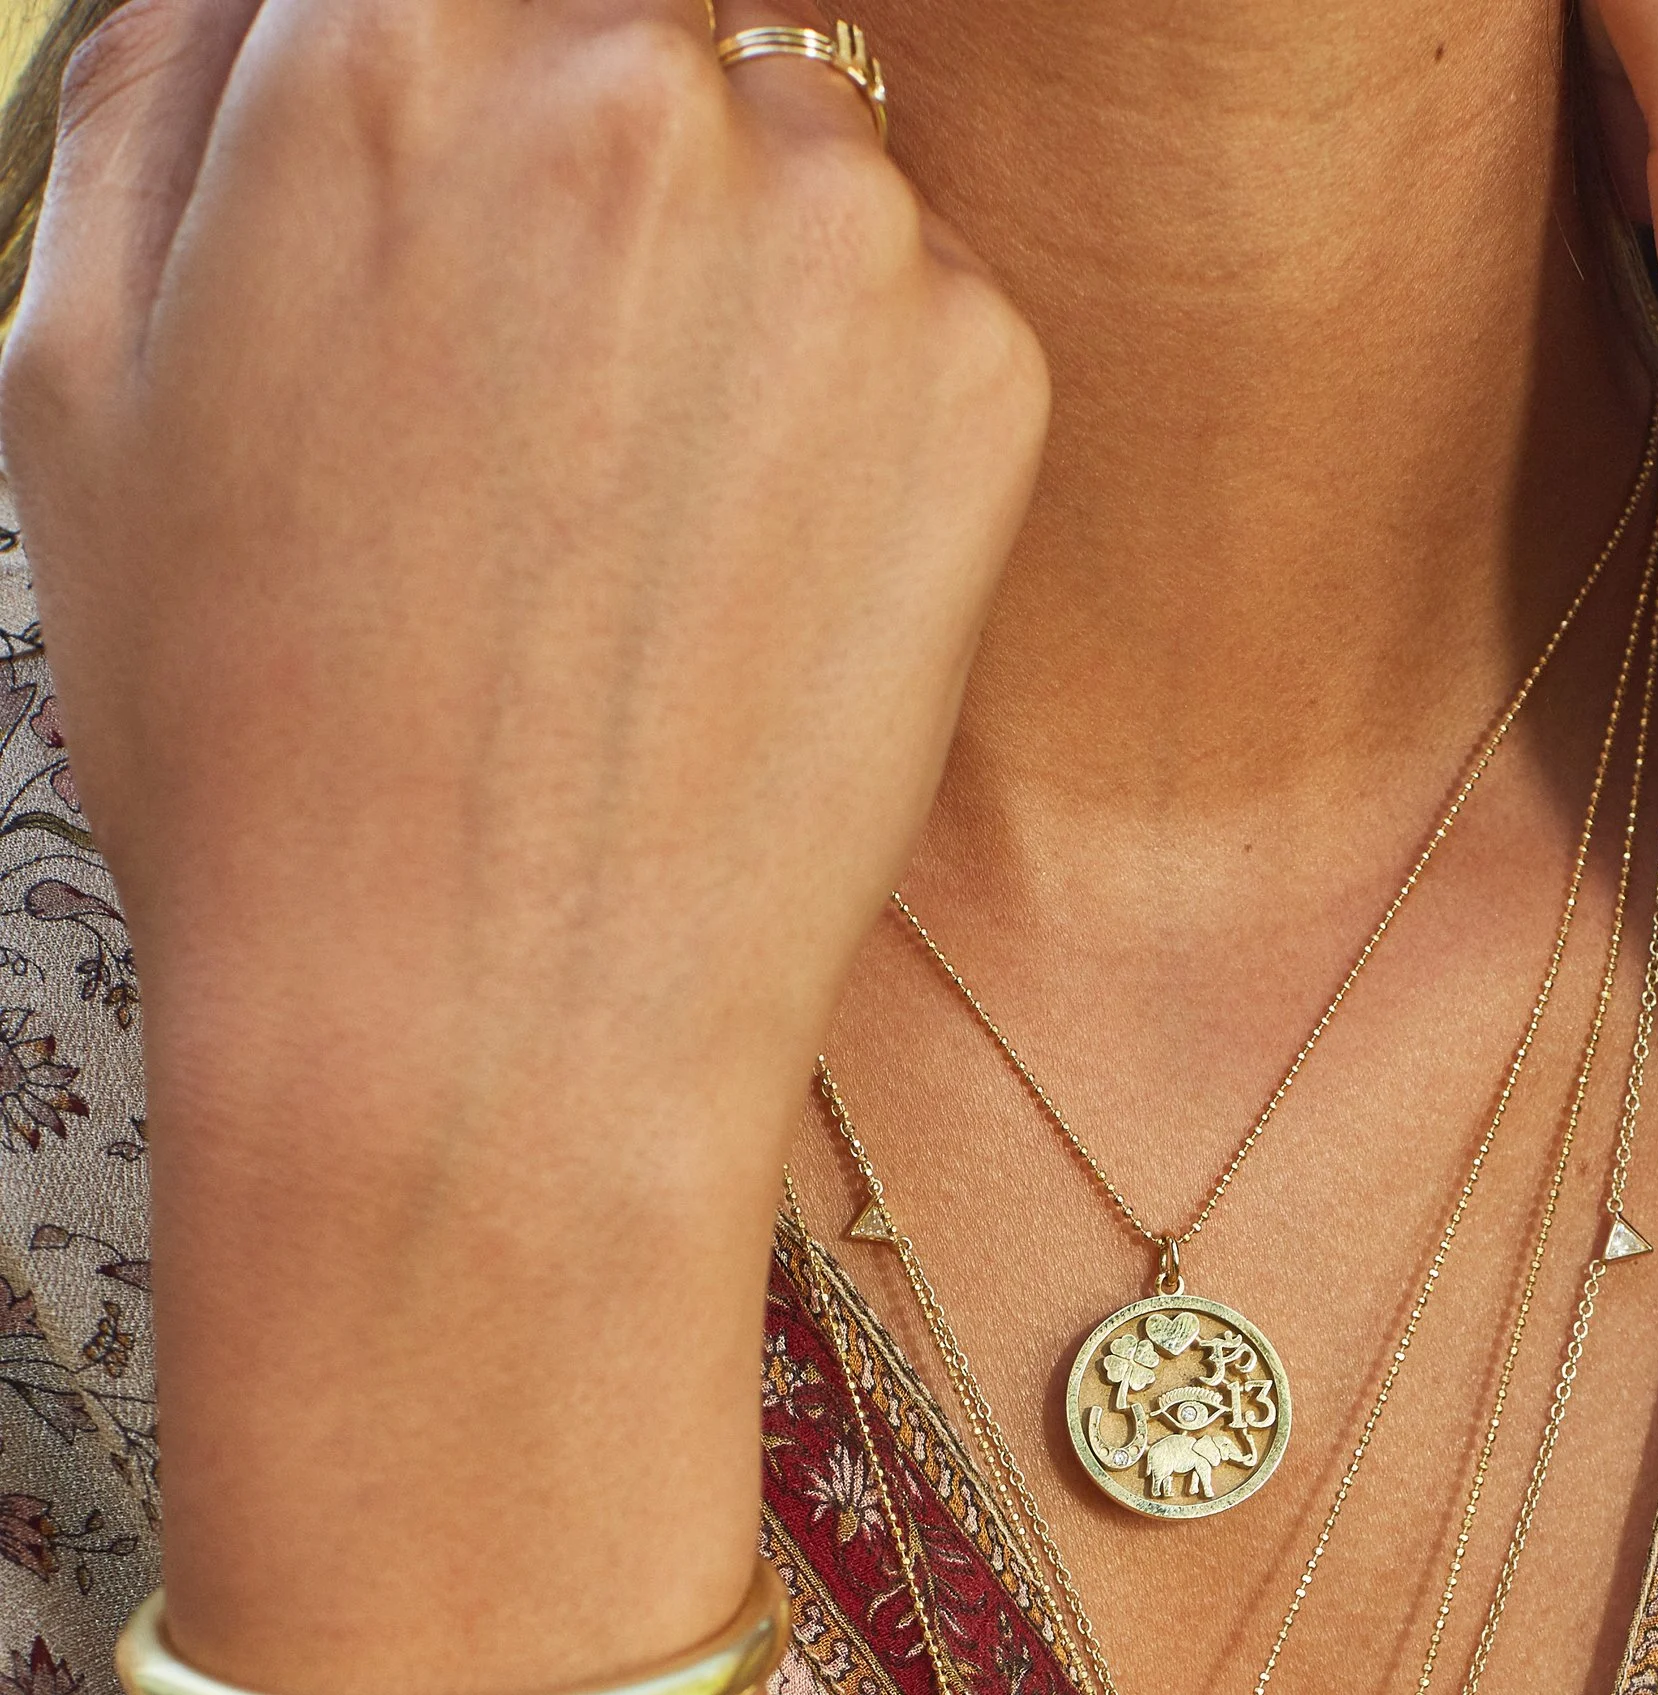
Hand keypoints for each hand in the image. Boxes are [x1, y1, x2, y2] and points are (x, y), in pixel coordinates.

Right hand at [2, 0, 1045, 1686]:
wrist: (474, 1044)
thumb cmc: (254, 746)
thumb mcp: (82, 373)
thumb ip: (172, 80)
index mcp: (371, 33)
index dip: (474, 84)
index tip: (488, 247)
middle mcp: (618, 78)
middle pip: (640, 17)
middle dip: (599, 165)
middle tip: (559, 408)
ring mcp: (829, 224)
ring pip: (797, 149)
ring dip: (738, 281)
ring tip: (643, 532)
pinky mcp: (983, 376)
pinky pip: (926, 311)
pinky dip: (860, 416)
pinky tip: (749, 595)